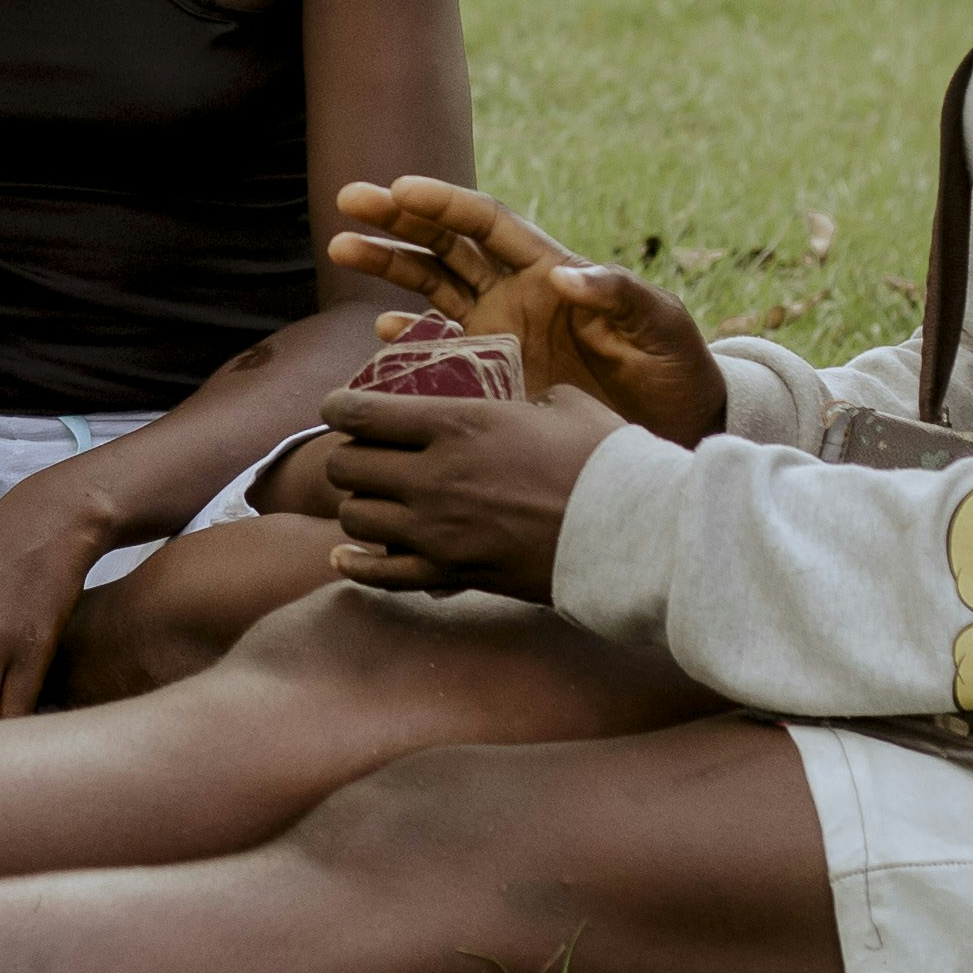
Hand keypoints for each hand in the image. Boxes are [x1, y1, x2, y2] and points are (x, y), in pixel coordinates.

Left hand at [304, 383, 627, 602]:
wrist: (635, 533)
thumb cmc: (607, 459)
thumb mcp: (563, 403)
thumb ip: (523, 399)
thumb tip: (518, 404)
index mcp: (459, 423)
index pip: (361, 413)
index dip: (338, 407)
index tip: (337, 408)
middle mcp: (435, 475)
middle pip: (346, 466)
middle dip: (348, 457)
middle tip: (364, 455)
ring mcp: (439, 529)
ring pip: (355, 517)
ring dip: (358, 506)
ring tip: (375, 500)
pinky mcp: (453, 572)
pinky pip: (381, 573)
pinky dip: (358, 564)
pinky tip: (348, 555)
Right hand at [329, 179, 725, 443]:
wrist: (677, 430)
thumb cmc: (676, 369)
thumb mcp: (659, 326)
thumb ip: (617, 295)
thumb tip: (563, 274)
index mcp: (550, 268)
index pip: (487, 223)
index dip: (443, 202)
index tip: (400, 188)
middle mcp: (516, 293)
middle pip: (446, 244)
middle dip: (398, 220)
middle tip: (348, 201)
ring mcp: (501, 332)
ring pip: (432, 285)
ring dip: (389, 265)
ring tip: (341, 246)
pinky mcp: (494, 375)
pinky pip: (440, 349)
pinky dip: (410, 337)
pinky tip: (383, 332)